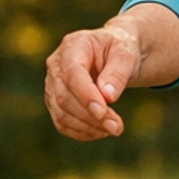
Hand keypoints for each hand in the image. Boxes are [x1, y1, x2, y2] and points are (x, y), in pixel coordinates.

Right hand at [44, 19, 145, 140]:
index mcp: (73, 46)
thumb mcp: (125, 55)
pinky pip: (62, 123)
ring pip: (61, 113)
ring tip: (114, 128)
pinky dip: (81, 132)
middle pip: (64, 97)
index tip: (103, 112)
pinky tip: (101, 131)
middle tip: (117, 126)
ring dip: (88, 127)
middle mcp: (56, 65)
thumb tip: (107, 96)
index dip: (85, 94)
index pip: (72, 73)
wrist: (113, 55)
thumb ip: (117, 73)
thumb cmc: (119, 51)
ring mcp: (52, 85)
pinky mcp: (55, 102)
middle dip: (90, 116)